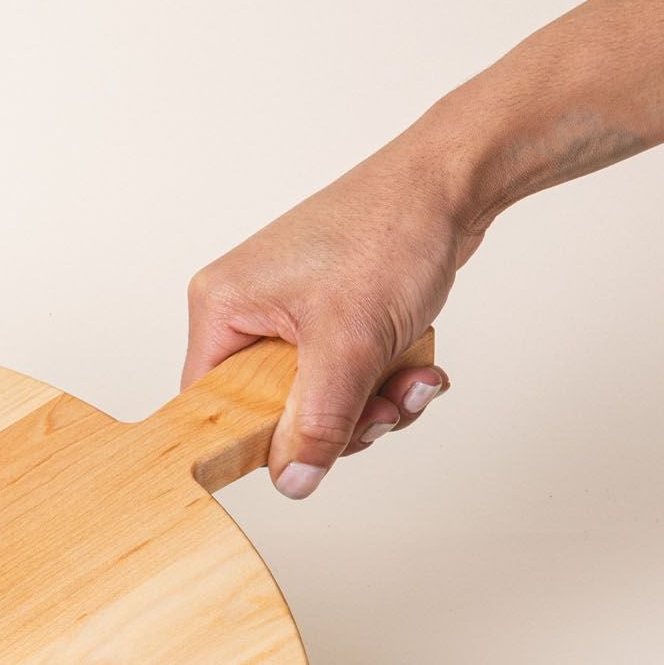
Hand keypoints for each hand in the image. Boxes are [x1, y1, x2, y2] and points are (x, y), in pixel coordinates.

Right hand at [184, 142, 463, 497]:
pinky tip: (416, 366)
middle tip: (381, 411)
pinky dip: (383, 380)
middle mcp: (247, 308)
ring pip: (317, 398)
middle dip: (339, 420)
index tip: (305, 455)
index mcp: (223, 307)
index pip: (212, 404)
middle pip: (272, 410)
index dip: (255, 440)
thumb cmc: (389, 230)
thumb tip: (293, 482)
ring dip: (373, 403)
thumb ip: (317, 423)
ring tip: (412, 380)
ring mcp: (288, 311)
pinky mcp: (328, 313)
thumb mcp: (350, 344)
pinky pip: (344, 375)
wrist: (451, 182)